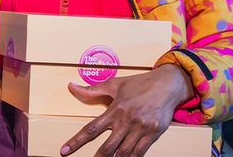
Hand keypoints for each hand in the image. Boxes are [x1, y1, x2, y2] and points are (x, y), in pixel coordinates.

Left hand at [60, 64, 193, 155]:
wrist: (167, 84)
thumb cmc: (140, 84)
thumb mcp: (115, 84)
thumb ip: (92, 90)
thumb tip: (71, 87)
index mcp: (114, 109)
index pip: (91, 128)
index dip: (76, 141)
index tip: (65, 150)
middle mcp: (126, 120)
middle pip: (108, 146)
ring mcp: (140, 128)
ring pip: (124, 152)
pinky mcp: (153, 134)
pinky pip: (140, 152)